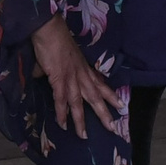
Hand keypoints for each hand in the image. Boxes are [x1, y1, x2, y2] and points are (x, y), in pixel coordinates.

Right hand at [31, 15, 126, 139]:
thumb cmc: (55, 39)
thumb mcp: (63, 56)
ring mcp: (71, 77)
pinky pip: (61, 99)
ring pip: (79, 103)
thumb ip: (57, 68)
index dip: (110, 95)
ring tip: (83, 136)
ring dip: (81, 120)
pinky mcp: (59, 78)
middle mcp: (81, 74)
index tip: (121, 105)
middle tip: (112, 127)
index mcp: (83, 68)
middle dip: (103, 113)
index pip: (100, 84)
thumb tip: (44, 74)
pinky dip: (62, 112)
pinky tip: (63, 124)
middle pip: (95, 97)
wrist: (49, 29)